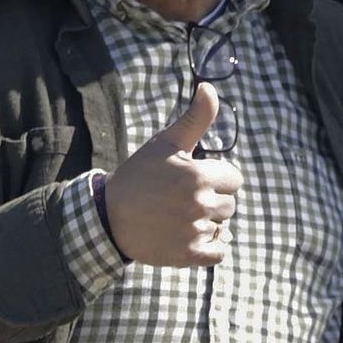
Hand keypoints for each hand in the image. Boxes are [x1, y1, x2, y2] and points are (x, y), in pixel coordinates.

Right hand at [101, 83, 242, 268]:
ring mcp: (194, 231)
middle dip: (212, 200)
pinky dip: (209, 247)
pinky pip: (218, 252)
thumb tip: (209, 87)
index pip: (234, 178)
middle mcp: (200, 204)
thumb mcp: (165, 143)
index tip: (194, 179)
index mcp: (198, 176)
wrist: (108, 216)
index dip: (216, 178)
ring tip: (179, 217)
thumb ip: (194, 118)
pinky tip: (189, 236)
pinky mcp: (188, 255)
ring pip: (222, 227)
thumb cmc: (138, 176)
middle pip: (230, 204)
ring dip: (207, 223)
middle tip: (182, 199)